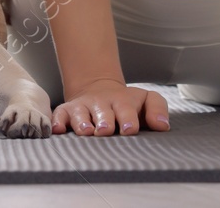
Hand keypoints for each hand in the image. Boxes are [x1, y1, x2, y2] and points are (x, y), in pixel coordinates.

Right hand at [52, 77, 169, 135]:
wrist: (98, 89)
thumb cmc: (125, 104)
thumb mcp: (145, 100)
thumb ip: (157, 109)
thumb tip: (162, 125)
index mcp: (122, 102)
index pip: (125, 109)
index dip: (127, 118)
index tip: (130, 128)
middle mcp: (101, 105)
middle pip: (102, 112)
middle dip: (104, 121)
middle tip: (106, 130)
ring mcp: (83, 108)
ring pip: (80, 114)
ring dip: (82, 122)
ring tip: (86, 131)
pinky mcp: (67, 112)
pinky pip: (59, 116)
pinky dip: (57, 122)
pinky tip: (57, 130)